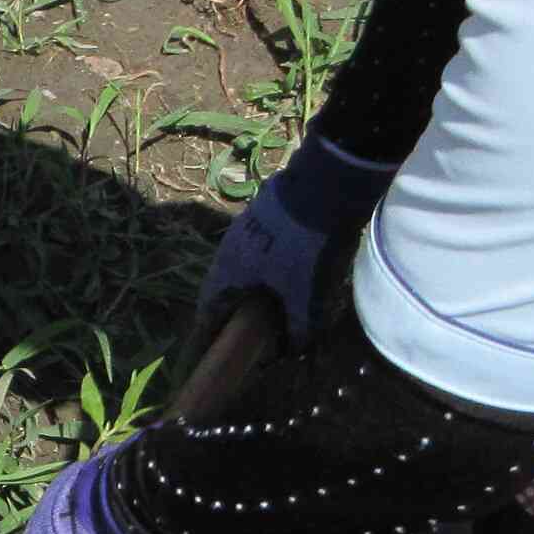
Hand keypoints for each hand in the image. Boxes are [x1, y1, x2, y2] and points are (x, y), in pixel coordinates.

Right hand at [202, 132, 395, 344]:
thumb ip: (298, 325)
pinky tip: (287, 267)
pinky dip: (267, 263)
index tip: (210, 345)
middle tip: (245, 324)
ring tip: (268, 297)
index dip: (208, 328)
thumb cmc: (304, 247)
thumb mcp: (305, 293)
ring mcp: (247, 226)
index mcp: (228, 270)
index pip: (208, 306)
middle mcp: (229, 248)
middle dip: (232, 305)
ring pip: (242, 262)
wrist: (324, 184)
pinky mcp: (267, 212)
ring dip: (250, 282)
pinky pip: (260, 246)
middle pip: (223, 284)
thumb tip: (295, 348)